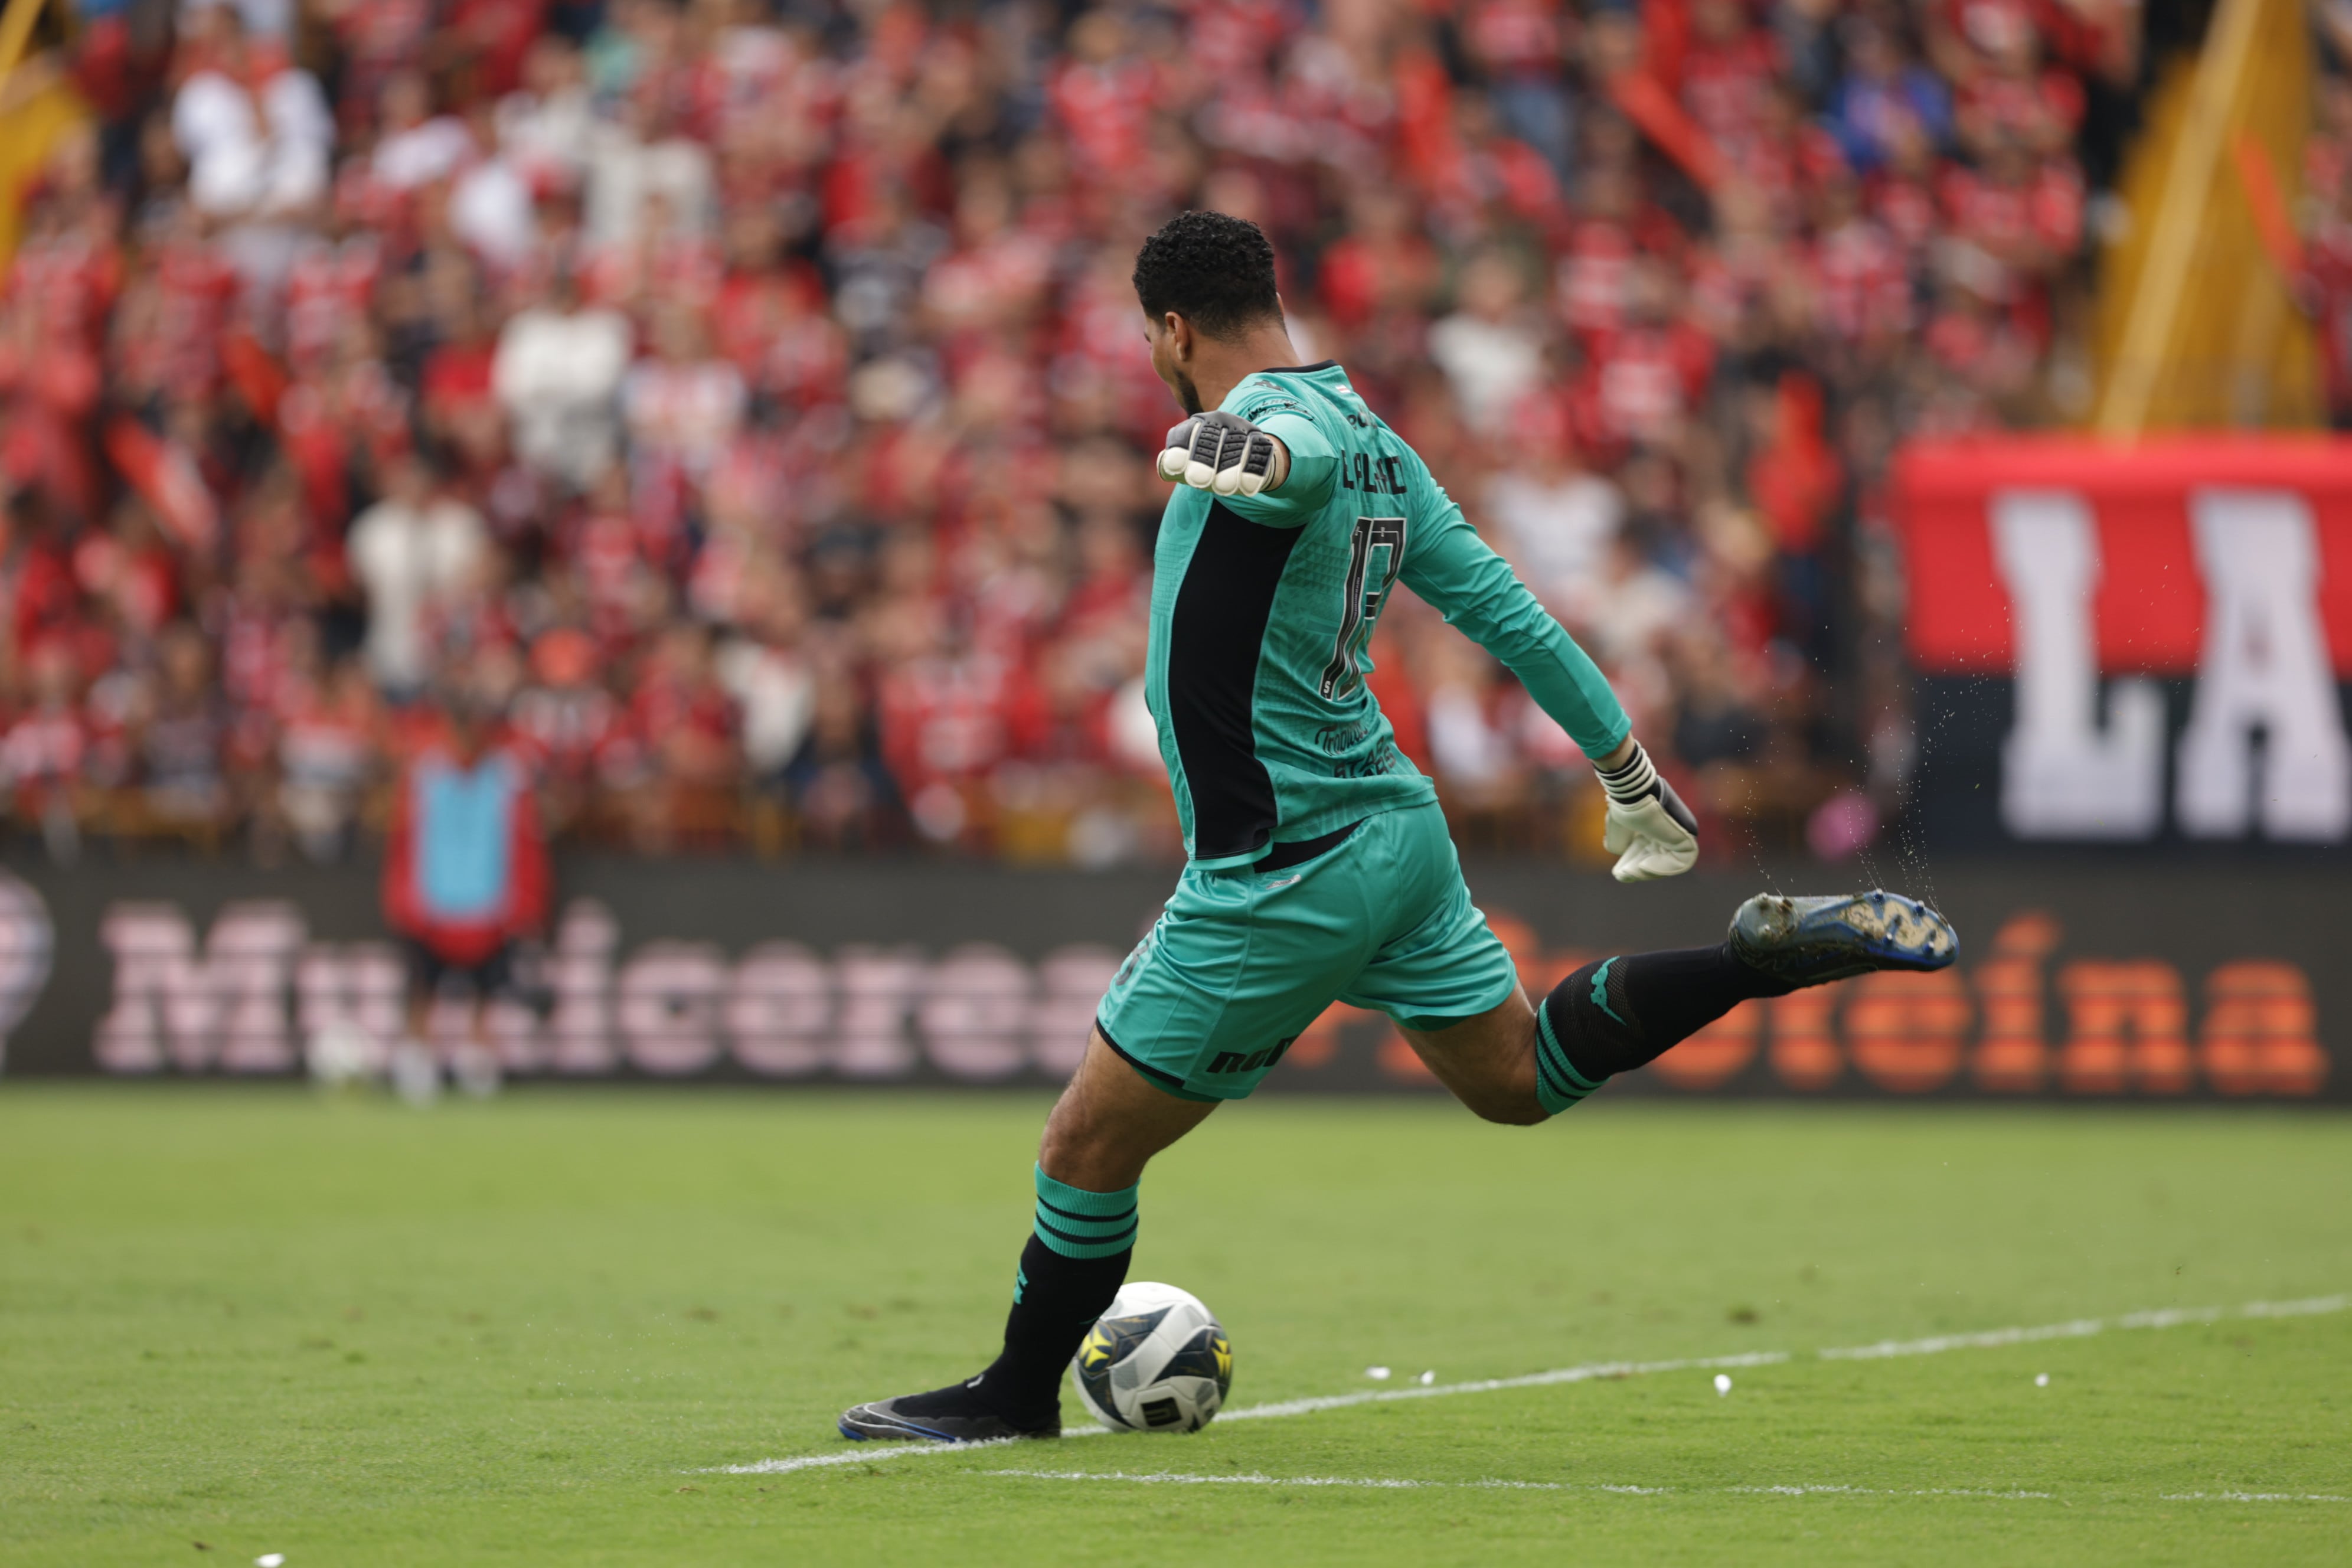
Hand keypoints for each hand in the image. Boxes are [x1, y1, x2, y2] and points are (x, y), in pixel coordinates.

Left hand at [1157, 410, 1285, 497]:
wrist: (1242, 456)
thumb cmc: (1207, 463)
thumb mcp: (1187, 463)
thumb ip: (1172, 465)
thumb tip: (1165, 467)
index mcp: (1197, 423)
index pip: (1186, 434)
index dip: (1181, 452)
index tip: (1177, 470)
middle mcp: (1219, 420)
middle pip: (1210, 440)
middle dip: (1205, 461)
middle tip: (1200, 481)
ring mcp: (1240, 427)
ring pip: (1235, 446)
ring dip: (1230, 468)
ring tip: (1225, 488)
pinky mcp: (1259, 437)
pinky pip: (1257, 452)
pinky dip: (1252, 471)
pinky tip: (1246, 488)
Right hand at [1595, 739, 1697, 881]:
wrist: (1632, 792)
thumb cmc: (1624, 806)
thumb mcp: (1618, 830)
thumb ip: (1620, 846)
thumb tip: (1621, 864)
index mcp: (1655, 825)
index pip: (1648, 852)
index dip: (1633, 865)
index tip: (1619, 872)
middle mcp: (1670, 829)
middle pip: (1657, 859)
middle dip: (1638, 870)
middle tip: (1622, 874)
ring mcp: (1681, 833)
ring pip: (1668, 863)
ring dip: (1648, 872)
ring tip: (1630, 872)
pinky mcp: (1687, 837)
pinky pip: (1680, 862)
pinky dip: (1661, 868)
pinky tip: (1643, 866)